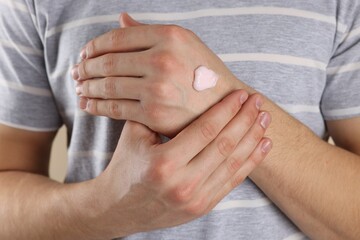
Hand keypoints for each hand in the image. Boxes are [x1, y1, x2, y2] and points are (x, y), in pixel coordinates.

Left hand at [73, 13, 240, 136]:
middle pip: (109, 62)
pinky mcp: (155, 114)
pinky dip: (96, 106)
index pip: (118, 37)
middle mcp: (163, 59)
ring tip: (79, 88)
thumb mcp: (185, 43)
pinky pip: (116, 108)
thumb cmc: (204, 72)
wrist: (227, 106)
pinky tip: (87, 105)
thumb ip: (150, 31)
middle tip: (76, 73)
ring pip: (108, 86)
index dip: (94, 46)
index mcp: (170, 36)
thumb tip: (121, 19)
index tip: (85, 54)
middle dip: (86, 68)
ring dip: (87, 87)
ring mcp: (159, 88)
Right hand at [92, 90, 271, 237]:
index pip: (206, 130)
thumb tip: (184, 85)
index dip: (226, 110)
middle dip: (246, 120)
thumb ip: (156, 114)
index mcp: (163, 163)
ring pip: (234, 163)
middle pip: (225, 145)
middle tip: (258, 101)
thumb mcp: (133, 137)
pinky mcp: (203, 206)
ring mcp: (195, 199)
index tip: (240, 94)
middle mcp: (182, 184)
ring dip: (253, 138)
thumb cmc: (126, 166)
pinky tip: (262, 145)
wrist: (120, 208)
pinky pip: (233, 181)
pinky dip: (250, 161)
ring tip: (265, 119)